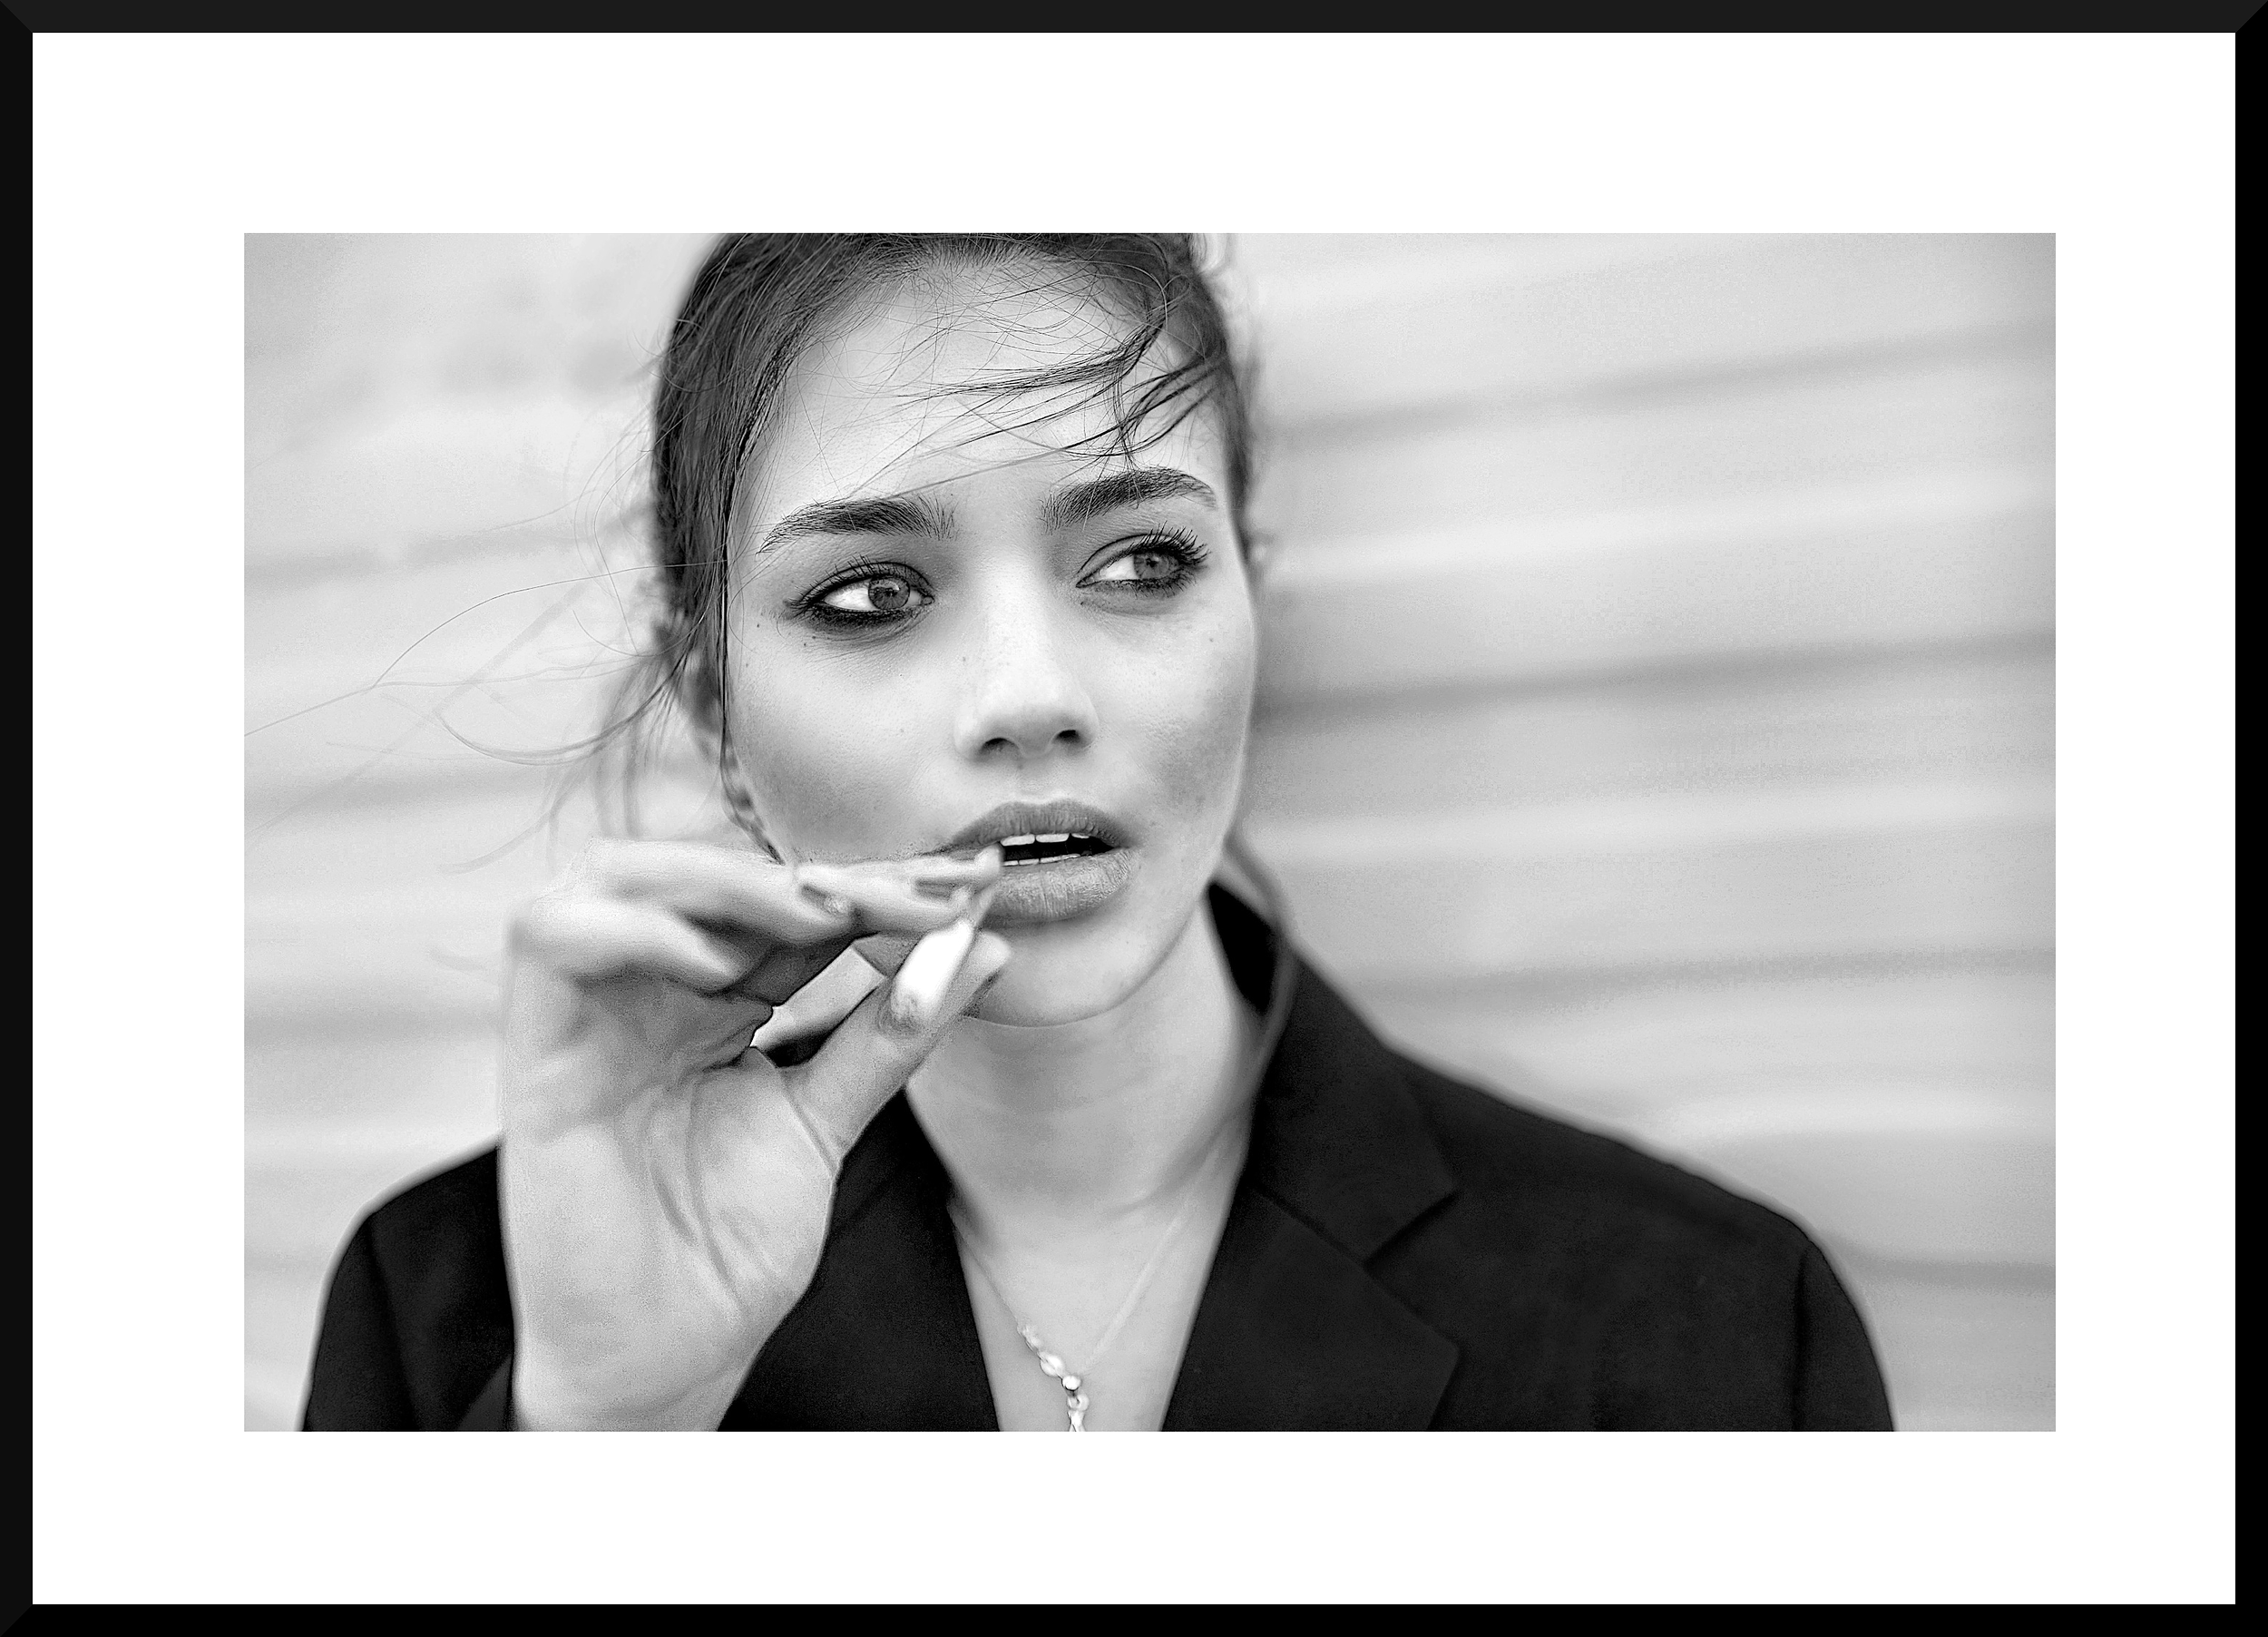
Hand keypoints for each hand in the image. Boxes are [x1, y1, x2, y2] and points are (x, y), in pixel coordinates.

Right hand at [497, 838, 1007, 1429]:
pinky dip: (633, 929)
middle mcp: (645, 990)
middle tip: (915, 897)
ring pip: (619, 873)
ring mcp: (588, 1014)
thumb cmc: (726, 1250)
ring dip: (727, 880)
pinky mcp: (536, 1054)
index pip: (787, 904)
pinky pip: (551, 939)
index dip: (875, 886)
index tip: (970, 888)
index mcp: (711, 999)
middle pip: (711, 871)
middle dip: (818, 873)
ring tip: (823, 915)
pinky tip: (716, 963)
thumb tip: (985, 945)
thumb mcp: (828, 1122)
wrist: (666, 1360)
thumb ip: (891, 1033)